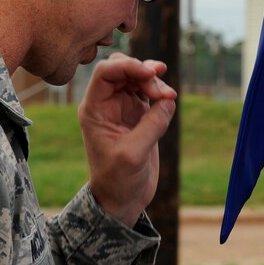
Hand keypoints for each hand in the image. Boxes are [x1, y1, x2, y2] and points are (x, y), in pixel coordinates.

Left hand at [78, 53, 176, 226]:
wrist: (121, 199)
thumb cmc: (118, 179)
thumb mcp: (134, 154)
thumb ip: (151, 125)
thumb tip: (168, 100)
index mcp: (94, 109)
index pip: (105, 73)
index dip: (128, 66)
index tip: (150, 74)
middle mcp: (106, 104)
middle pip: (122, 70)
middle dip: (144, 72)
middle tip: (162, 91)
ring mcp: (123, 108)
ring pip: (138, 78)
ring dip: (155, 82)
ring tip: (169, 97)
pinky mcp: (138, 115)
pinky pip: (149, 92)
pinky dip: (160, 91)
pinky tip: (169, 99)